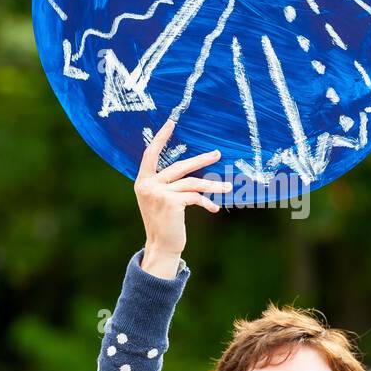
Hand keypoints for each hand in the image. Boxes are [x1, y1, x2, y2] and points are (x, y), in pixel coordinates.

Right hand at [135, 118, 230, 277]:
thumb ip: (166, 184)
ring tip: (228, 187)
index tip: (171, 123)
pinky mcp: (171, 202)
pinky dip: (206, 202)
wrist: (161, 247)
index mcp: (142, 181)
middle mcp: (147, 185)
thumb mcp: (159, 200)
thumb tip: (191, 170)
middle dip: (201, 160)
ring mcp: (158, 193)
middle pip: (179, 166)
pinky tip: (214, 208)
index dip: (160, 138)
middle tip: (217, 154)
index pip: (150, 154)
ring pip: (192, 183)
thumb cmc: (164, 224)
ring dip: (212, 185)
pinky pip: (195, 197)